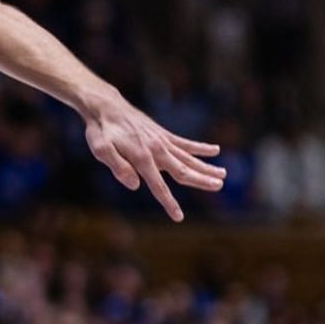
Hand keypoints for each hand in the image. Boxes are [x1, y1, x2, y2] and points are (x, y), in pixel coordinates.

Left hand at [81, 93, 225, 221]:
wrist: (105, 106)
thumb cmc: (100, 130)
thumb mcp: (100, 149)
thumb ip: (117, 167)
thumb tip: (135, 186)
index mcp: (141, 157)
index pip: (158, 185)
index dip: (169, 202)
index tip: (179, 217)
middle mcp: (156, 149)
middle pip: (183, 169)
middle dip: (201, 180)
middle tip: (219, 187)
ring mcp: (161, 140)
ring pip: (188, 157)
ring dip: (206, 167)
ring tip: (224, 175)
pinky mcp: (162, 134)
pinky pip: (184, 142)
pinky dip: (200, 147)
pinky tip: (216, 150)